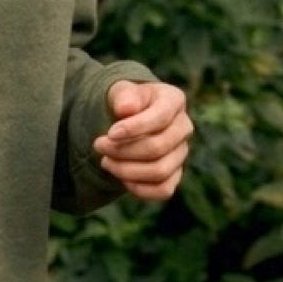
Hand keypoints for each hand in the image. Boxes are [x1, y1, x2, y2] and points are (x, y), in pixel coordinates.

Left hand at [92, 79, 192, 200]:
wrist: (128, 118)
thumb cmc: (126, 101)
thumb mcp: (121, 91)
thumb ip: (124, 95)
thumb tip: (126, 109)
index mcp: (174, 100)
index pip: (160, 118)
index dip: (134, 128)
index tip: (110, 134)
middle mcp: (183, 127)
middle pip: (158, 147)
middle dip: (123, 150)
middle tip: (99, 145)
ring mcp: (181, 152)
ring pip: (160, 171)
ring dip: (126, 170)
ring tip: (105, 161)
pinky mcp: (175, 174)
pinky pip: (163, 190)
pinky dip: (139, 188)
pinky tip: (120, 178)